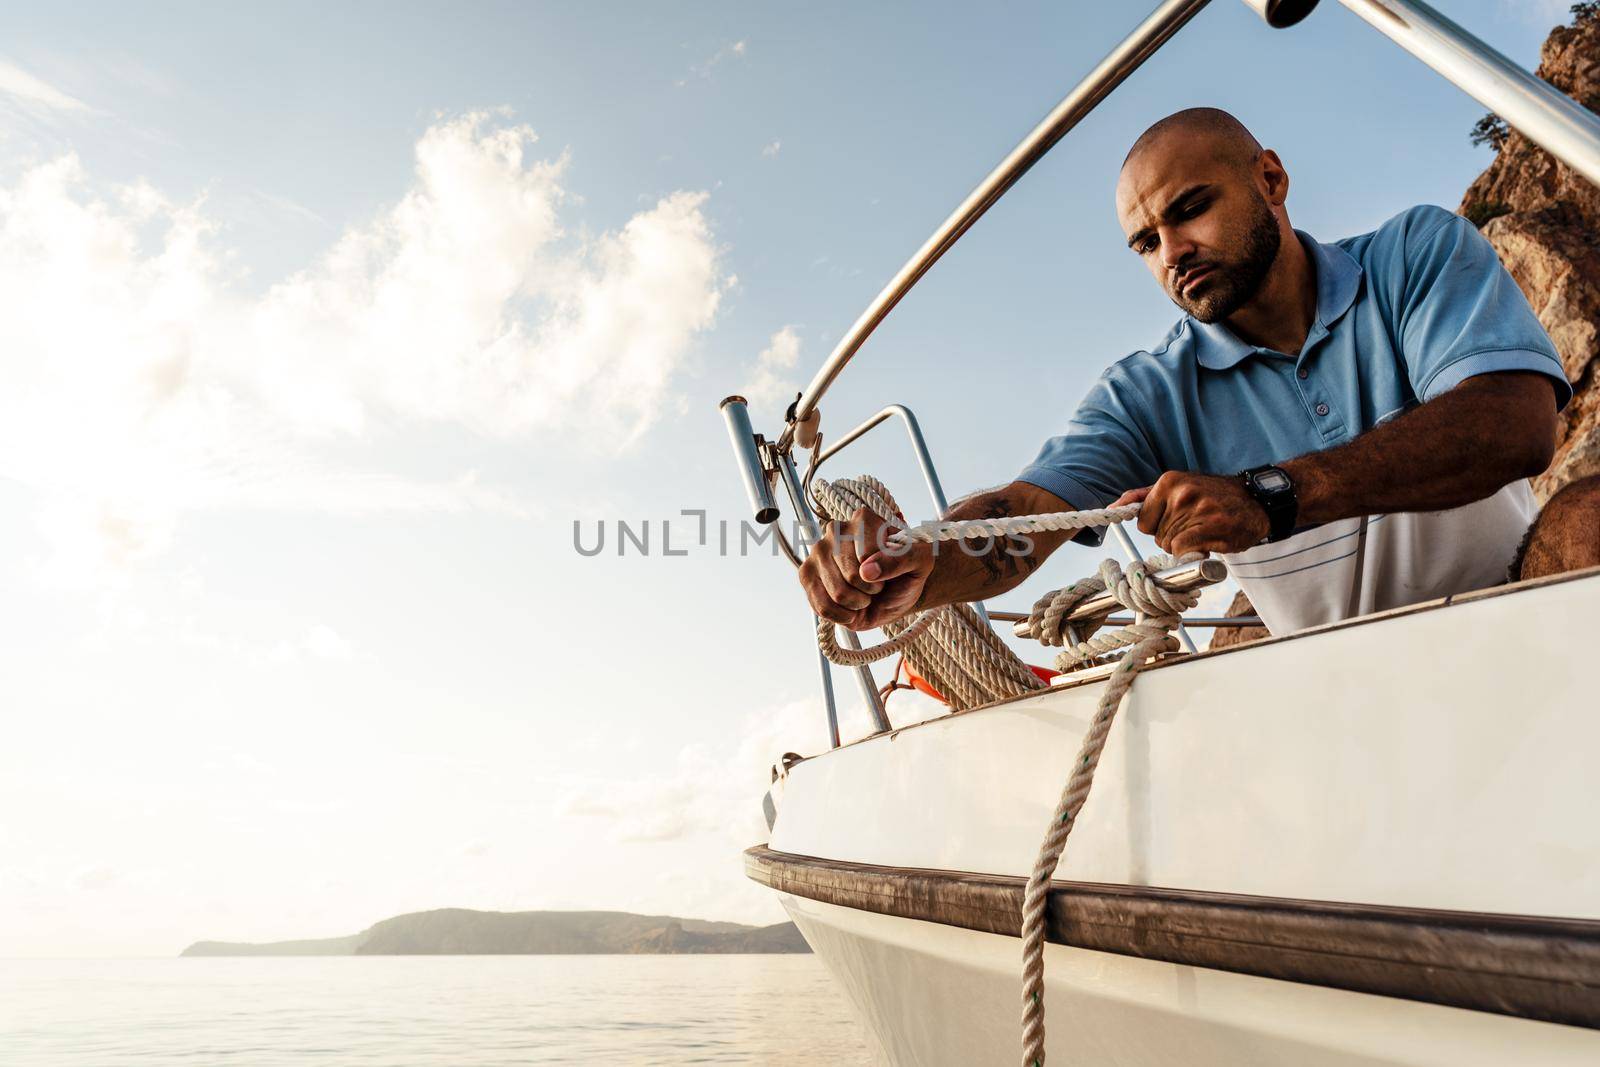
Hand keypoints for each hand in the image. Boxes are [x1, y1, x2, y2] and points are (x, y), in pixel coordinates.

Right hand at [798, 506, 934, 630]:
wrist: (896, 591)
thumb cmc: (909, 571)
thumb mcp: (921, 561)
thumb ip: (901, 559)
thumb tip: (867, 570)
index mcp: (863, 520)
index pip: (868, 554)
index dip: (885, 572)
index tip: (892, 570)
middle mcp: (835, 531)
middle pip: (851, 576)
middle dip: (871, 591)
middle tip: (878, 585)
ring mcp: (817, 553)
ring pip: (837, 594)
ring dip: (858, 604)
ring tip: (865, 595)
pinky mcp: (807, 576)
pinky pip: (821, 607)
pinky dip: (843, 616)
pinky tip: (852, 608)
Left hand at [1124, 472, 1268, 554]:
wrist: (1255, 500)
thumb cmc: (1211, 497)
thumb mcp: (1177, 487)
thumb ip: (1144, 497)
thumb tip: (1113, 508)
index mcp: (1168, 481)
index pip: (1142, 522)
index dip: (1158, 528)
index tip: (1177, 520)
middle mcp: (1180, 492)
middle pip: (1157, 536)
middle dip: (1173, 537)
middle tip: (1196, 524)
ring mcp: (1197, 508)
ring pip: (1170, 545)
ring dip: (1185, 545)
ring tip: (1205, 529)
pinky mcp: (1212, 526)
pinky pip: (1182, 550)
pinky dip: (1192, 553)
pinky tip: (1208, 541)